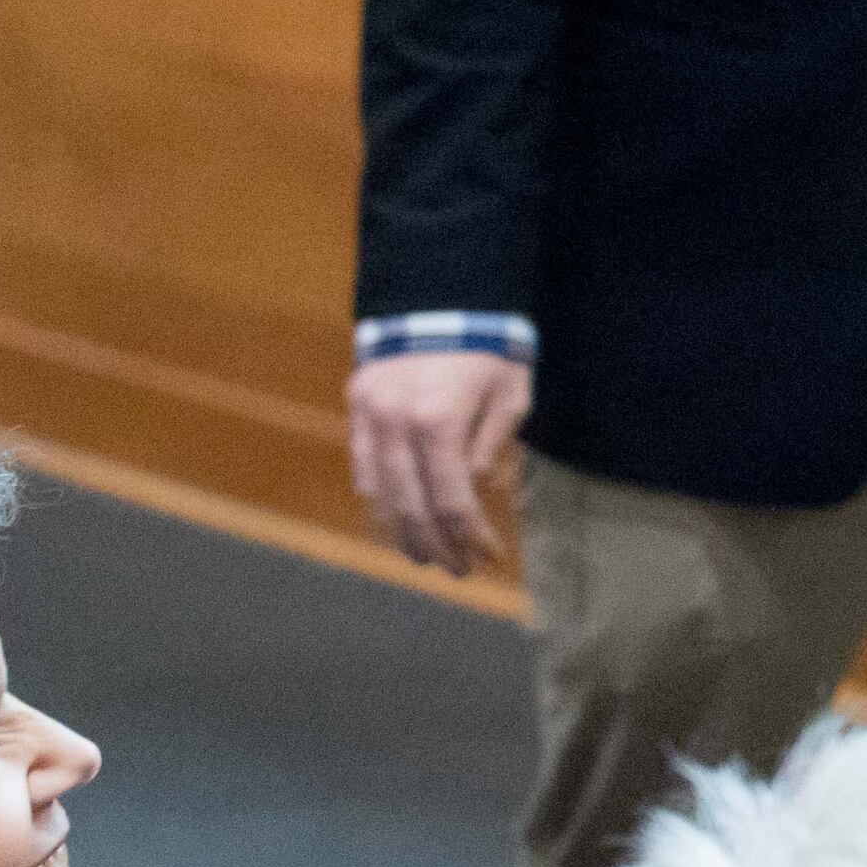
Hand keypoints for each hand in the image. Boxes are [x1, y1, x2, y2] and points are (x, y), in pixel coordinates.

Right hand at [347, 351, 530, 576]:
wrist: (440, 296)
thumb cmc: (488, 349)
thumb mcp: (510, 396)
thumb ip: (493, 447)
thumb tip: (476, 493)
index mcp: (440, 421)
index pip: (453, 501)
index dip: (471, 536)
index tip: (490, 556)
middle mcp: (398, 423)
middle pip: (413, 507)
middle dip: (438, 546)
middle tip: (458, 570)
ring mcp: (370, 415)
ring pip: (380, 494)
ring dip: (403, 533)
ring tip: (425, 557)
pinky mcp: (356, 406)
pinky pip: (362, 466)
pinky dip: (378, 501)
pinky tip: (395, 522)